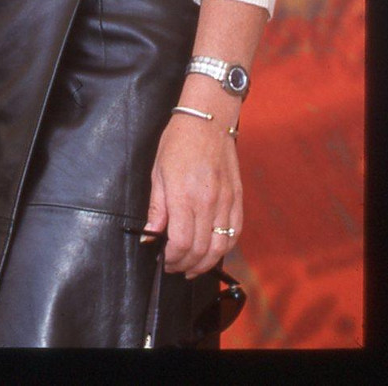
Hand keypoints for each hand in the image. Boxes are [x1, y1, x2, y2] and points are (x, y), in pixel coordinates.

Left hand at [144, 114, 242, 278]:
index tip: (164, 260)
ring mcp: (226, 202)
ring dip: (206, 264)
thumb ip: (156, 208)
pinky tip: (213, 251)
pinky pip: (235, 233)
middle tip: (175, 267)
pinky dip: (224, 248)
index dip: (172, 258)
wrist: (208, 121)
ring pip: (220, 247)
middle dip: (186, 265)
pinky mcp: (238, 199)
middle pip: (200, 250)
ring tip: (193, 267)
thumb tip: (149, 237)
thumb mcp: (158, 172)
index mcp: (184, 196)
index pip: (181, 243)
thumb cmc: (178, 143)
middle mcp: (208, 202)